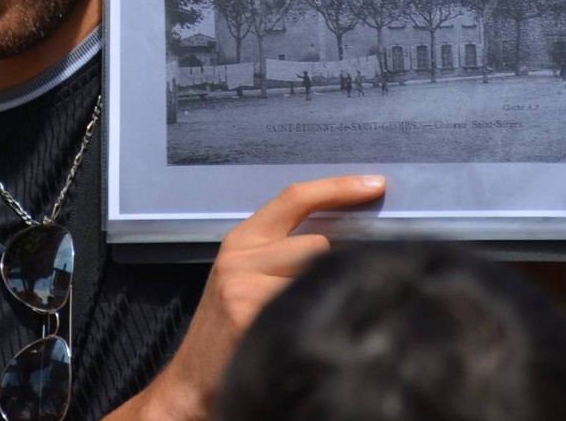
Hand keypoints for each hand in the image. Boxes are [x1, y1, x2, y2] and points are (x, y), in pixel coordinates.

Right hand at [108, 174, 385, 420]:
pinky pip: (306, 307)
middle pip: (319, 243)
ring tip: (319, 319)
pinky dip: (319, 319)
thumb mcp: (246, 275)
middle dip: (337, 266)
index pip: (295, 197)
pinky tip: (309, 334)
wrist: (190, 383)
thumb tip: (346, 235)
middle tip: (339, 292)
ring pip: (318, 273)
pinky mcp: (250, 318)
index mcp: (242, 239)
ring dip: (329, 294)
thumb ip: (283, 249)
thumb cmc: (228, 329)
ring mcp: (244, 287)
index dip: (338, 187)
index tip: (375, 183)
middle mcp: (241, 257)